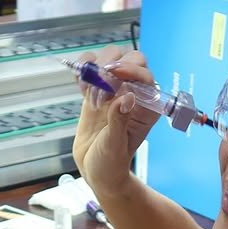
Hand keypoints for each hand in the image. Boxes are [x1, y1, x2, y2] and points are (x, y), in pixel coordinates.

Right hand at [72, 46, 160, 196]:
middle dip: (113, 64)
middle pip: (130, 58)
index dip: (131, 70)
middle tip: (100, 82)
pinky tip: (81, 86)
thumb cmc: (111, 163)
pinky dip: (84, 70)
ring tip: (90, 93)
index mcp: (146, 107)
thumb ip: (120, 120)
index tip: (114, 74)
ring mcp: (114, 90)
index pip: (145, 76)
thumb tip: (127, 97)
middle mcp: (133, 94)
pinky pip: (91, 68)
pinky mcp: (97, 90)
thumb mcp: (115, 146)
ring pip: (110, 58)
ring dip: (97, 68)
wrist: (95, 170)